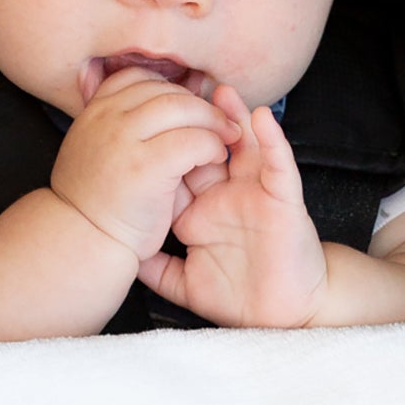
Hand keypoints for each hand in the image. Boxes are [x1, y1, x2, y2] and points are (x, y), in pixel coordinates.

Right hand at [51, 64, 239, 259]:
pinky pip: (191, 140)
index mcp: (95, 111)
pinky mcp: (146, 166)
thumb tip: (146, 104)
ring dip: (212, 121)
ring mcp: (124, 140)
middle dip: (199, 104)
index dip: (170, 87)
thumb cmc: (93, 203)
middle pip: (165, 90)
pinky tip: (216, 158)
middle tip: (221, 122)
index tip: (187, 108)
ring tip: (224, 138)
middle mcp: (107, 118)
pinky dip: (211, 145)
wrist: (79, 241)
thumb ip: (111, 124)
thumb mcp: (91, 149)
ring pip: (182, 108)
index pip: (138, 78)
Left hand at [135, 87, 326, 327]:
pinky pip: (279, 165)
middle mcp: (227, 194)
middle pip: (207, 147)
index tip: (138, 121)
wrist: (279, 315)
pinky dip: (272, 141)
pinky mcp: (282, 200)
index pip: (177, 169)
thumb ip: (154, 269)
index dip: (162, 147)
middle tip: (176, 89)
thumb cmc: (238, 298)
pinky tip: (261, 119)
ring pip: (244, 146)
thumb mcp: (183, 283)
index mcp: (202, 210)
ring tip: (219, 90)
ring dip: (233, 117)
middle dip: (194, 120)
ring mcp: (256, 193)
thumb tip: (121, 257)